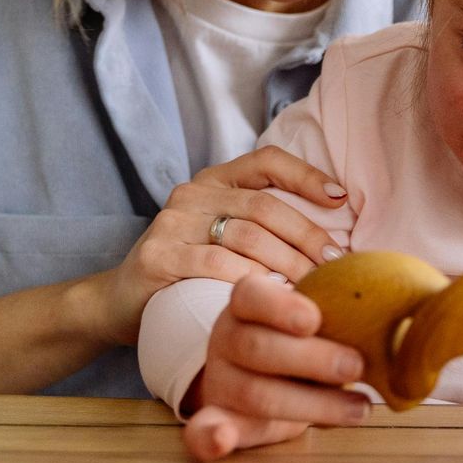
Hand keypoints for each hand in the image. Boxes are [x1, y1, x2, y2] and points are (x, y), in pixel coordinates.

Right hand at [79, 147, 348, 347]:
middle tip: (334, 264)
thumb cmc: (189, 271)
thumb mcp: (225, 237)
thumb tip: (331, 239)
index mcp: (215, 181)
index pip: (267, 161)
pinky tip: (271, 295)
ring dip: (287, 263)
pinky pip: (216, 264)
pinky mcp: (158, 255)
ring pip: (246, 235)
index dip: (307, 175)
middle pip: (264, 205)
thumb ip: (264, 226)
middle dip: (307, 235)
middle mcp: (193, 193)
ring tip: (313, 286)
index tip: (341, 200)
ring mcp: (172, 222)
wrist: (122, 301)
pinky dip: (250, 279)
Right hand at [183, 272, 368, 461]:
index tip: (314, 320)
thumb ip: (346, 310)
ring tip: (359, 409)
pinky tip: (222, 441)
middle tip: (356, 366)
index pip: (253, 295)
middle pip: (257, 347)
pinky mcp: (220, 420)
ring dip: (311, 405)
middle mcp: (227, 338)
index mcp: (246, 303)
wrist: (264, 376)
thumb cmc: (301, 339)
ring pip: (255, 393)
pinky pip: (202, 432)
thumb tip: (418, 314)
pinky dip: (210, 437)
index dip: (282, 306)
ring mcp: (221, 381)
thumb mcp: (316, 317)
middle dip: (311, 359)